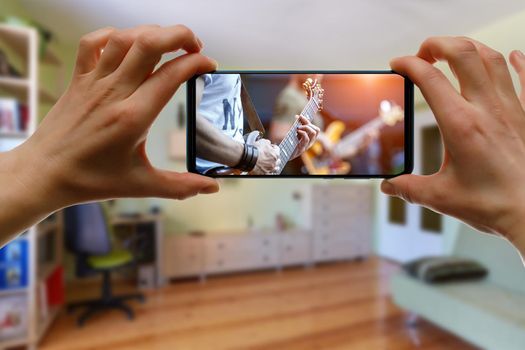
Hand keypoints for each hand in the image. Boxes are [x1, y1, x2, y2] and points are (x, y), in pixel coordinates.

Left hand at [1, 25, 219, 238]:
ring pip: (124, 38)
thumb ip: (181, 186)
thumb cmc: (91, 180)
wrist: (44, 173)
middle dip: (179, 35)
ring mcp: (93, 83)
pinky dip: (114, 35)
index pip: (171, 75)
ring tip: (169, 43)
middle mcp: (113, 93)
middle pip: (149, 43)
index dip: (196, 63)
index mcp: (132, 117)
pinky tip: (129, 45)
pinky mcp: (78, 79)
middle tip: (195, 46)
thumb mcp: (141, 185)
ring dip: (152, 32)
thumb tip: (212, 188)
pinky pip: (93, 43)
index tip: (209, 66)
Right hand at [250, 139, 279, 173]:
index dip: (273, 147)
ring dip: (274, 166)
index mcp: (275, 154)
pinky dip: (268, 172)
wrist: (249, 158)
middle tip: (271, 156)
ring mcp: (270, 169)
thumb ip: (267, 142)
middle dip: (275, 158)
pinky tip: (266, 171)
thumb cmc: (255, 151)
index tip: (271, 147)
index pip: (277, 149)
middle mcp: (274, 163)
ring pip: (275, 169)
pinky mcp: (264, 174)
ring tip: (271, 165)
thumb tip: (268, 143)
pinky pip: (269, 174)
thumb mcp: (263, 142)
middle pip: (278, 160)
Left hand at [290, 115, 320, 158]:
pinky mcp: (301, 149)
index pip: (315, 128)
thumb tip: (298, 117)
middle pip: (316, 130)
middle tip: (298, 122)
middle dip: (308, 123)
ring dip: (306, 127)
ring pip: (314, 133)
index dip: (307, 120)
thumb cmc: (289, 145)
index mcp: (310, 139)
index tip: (298, 116)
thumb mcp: (295, 135)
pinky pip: (306, 139)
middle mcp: (310, 142)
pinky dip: (302, 132)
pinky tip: (297, 131)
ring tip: (298, 127)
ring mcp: (307, 146)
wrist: (283, 156)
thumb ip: (298, 128)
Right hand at [380, 36, 524, 256]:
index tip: (397, 64)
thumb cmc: (492, 205)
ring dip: (470, 48)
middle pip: (463, 54)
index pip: (429, 79)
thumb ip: (409, 188)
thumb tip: (389, 185)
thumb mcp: (440, 198)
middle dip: (438, 44)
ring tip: (454, 52)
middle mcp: (486, 109)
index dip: (409, 64)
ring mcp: (511, 109)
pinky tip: (515, 56)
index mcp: (460, 125)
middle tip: (423, 53)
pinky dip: (520, 62)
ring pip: (492, 59)